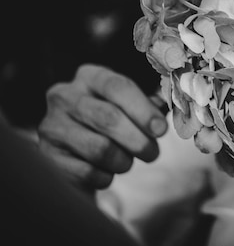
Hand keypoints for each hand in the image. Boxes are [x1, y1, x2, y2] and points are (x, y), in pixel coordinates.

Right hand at [38, 64, 167, 192]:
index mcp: (89, 76)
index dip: (143, 109)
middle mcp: (64, 96)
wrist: (76, 153)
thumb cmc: (111, 124)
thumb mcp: (127, 106)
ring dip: (123, 161)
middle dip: (138, 140)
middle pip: (109, 118)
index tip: (160, 130)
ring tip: (127, 162)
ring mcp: (51, 126)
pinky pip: (87, 172)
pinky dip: (106, 177)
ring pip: (100, 148)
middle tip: (152, 153)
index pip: (118, 86)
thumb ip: (148, 106)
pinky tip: (107, 172)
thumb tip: (167, 114)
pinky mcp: (47, 156)